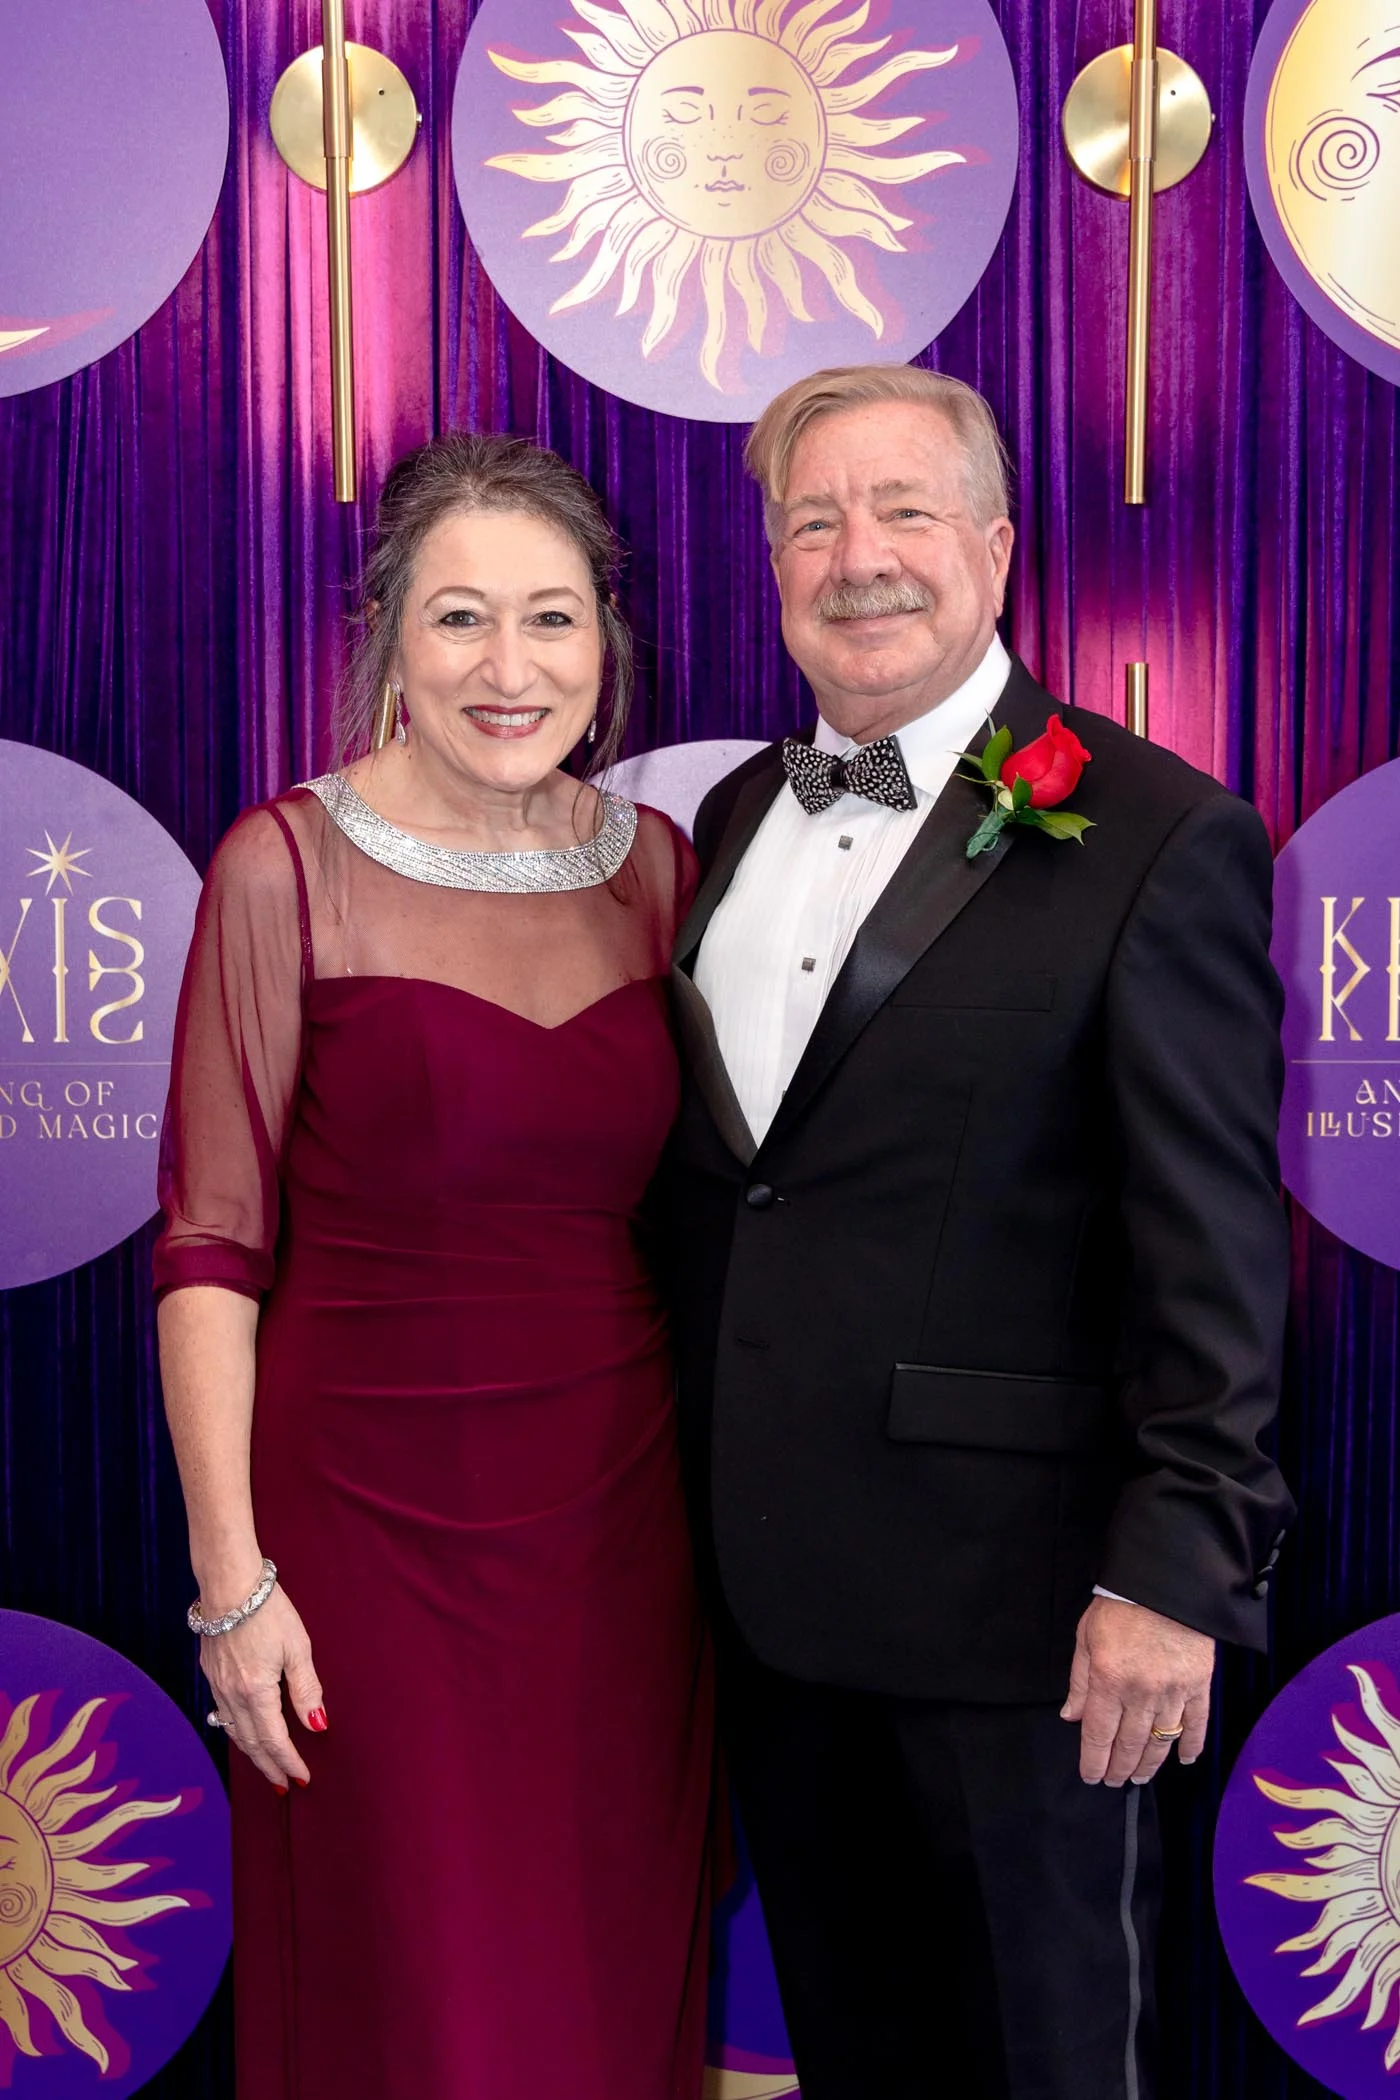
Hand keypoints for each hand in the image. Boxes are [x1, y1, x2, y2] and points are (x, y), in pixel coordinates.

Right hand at [200, 1584, 325, 1791]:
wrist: (229, 1584)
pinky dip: (236, 1732)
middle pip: (251, 1743)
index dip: (288, 1762)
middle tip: (283, 1786)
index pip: (274, 1740)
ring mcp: (217, 1685)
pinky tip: (244, 1732)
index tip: (301, 1778)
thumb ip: (306, 1689)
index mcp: (256, 1692)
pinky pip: (223, 1714)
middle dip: (269, 1766)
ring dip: (252, 1753)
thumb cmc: (268, 1611)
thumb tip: (317, 1724)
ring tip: (267, 1766)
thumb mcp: (297, 1647)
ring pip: (234, 1731)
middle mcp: (232, 1695)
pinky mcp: (211, 1673)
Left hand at [1061, 1596, 1213, 1786]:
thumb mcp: (1087, 1636)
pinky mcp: (1199, 1685)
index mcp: (1109, 1679)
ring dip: (1149, 1764)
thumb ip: (1080, 1681)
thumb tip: (1072, 1716)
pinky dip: (1191, 1745)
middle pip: (1129, 1744)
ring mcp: (1173, 1691)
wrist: (1164, 1582)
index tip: (1091, 1775)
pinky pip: (1196, 1724)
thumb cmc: (1120, 1605)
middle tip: (1113, 1781)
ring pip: (1161, 1741)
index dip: (1093, 1760)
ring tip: (1139, 1777)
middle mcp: (1141, 1692)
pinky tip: (1183, 1760)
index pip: (1099, 1734)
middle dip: (1119, 1768)